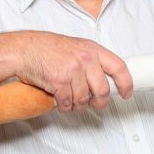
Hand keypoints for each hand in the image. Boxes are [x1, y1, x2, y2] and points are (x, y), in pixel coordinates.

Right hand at [14, 32, 132, 112]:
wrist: (26, 49)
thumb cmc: (49, 49)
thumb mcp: (77, 48)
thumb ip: (92, 62)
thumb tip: (104, 81)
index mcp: (93, 49)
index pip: (118, 67)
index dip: (126, 83)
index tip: (127, 93)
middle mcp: (85, 59)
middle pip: (103, 91)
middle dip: (99, 102)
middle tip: (94, 103)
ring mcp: (73, 70)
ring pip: (84, 100)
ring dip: (76, 104)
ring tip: (68, 96)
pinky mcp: (59, 82)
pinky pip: (67, 103)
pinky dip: (63, 105)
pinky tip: (58, 97)